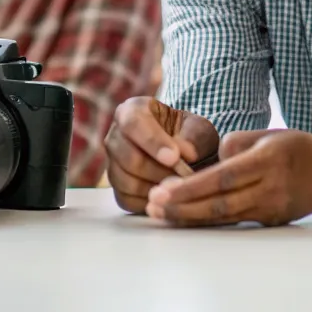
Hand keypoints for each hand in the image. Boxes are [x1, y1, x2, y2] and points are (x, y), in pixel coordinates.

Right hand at [104, 97, 218, 215]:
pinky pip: (127, 199)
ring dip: (157, 188)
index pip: (133, 124)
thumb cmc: (191, 133)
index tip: (174, 157)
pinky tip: (169, 196)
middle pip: (129, 158)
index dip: (153, 142)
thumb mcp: (199, 127)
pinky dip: (149, 201)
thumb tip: (185, 155)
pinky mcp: (116, 187)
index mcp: (131, 110)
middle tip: (185, 177)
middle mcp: (115, 136)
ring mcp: (112, 163)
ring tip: (180, 186)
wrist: (186, 151)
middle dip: (160, 171)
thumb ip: (194, 137)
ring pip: (127, 182)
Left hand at [146, 130, 311, 225]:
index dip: (190, 188)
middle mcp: (272, 187)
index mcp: (269, 160)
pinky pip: (235, 222)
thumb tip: (206, 165)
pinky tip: (186, 219)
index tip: (161, 190)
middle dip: (182, 207)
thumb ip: (233, 146)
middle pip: (220, 204)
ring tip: (161, 215)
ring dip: (189, 218)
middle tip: (152, 207)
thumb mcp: (267, 135)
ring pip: (224, 218)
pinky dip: (208, 221)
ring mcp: (273, 209)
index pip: (223, 177)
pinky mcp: (272, 222)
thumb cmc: (295, 147)